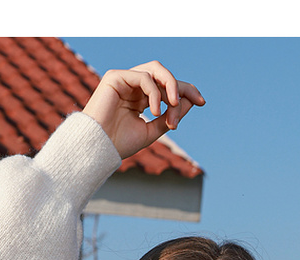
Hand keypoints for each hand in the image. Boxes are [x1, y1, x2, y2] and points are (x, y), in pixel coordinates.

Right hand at [83, 61, 204, 160]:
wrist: (98, 148)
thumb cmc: (120, 143)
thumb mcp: (152, 131)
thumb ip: (170, 116)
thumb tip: (190, 101)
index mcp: (140, 98)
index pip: (166, 87)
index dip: (185, 91)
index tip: (201, 102)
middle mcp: (133, 86)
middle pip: (164, 75)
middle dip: (181, 87)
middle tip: (195, 101)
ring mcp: (124, 79)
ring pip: (155, 70)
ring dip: (170, 86)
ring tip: (172, 105)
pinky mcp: (115, 77)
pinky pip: (143, 77)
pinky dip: (154, 92)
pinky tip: (155, 111)